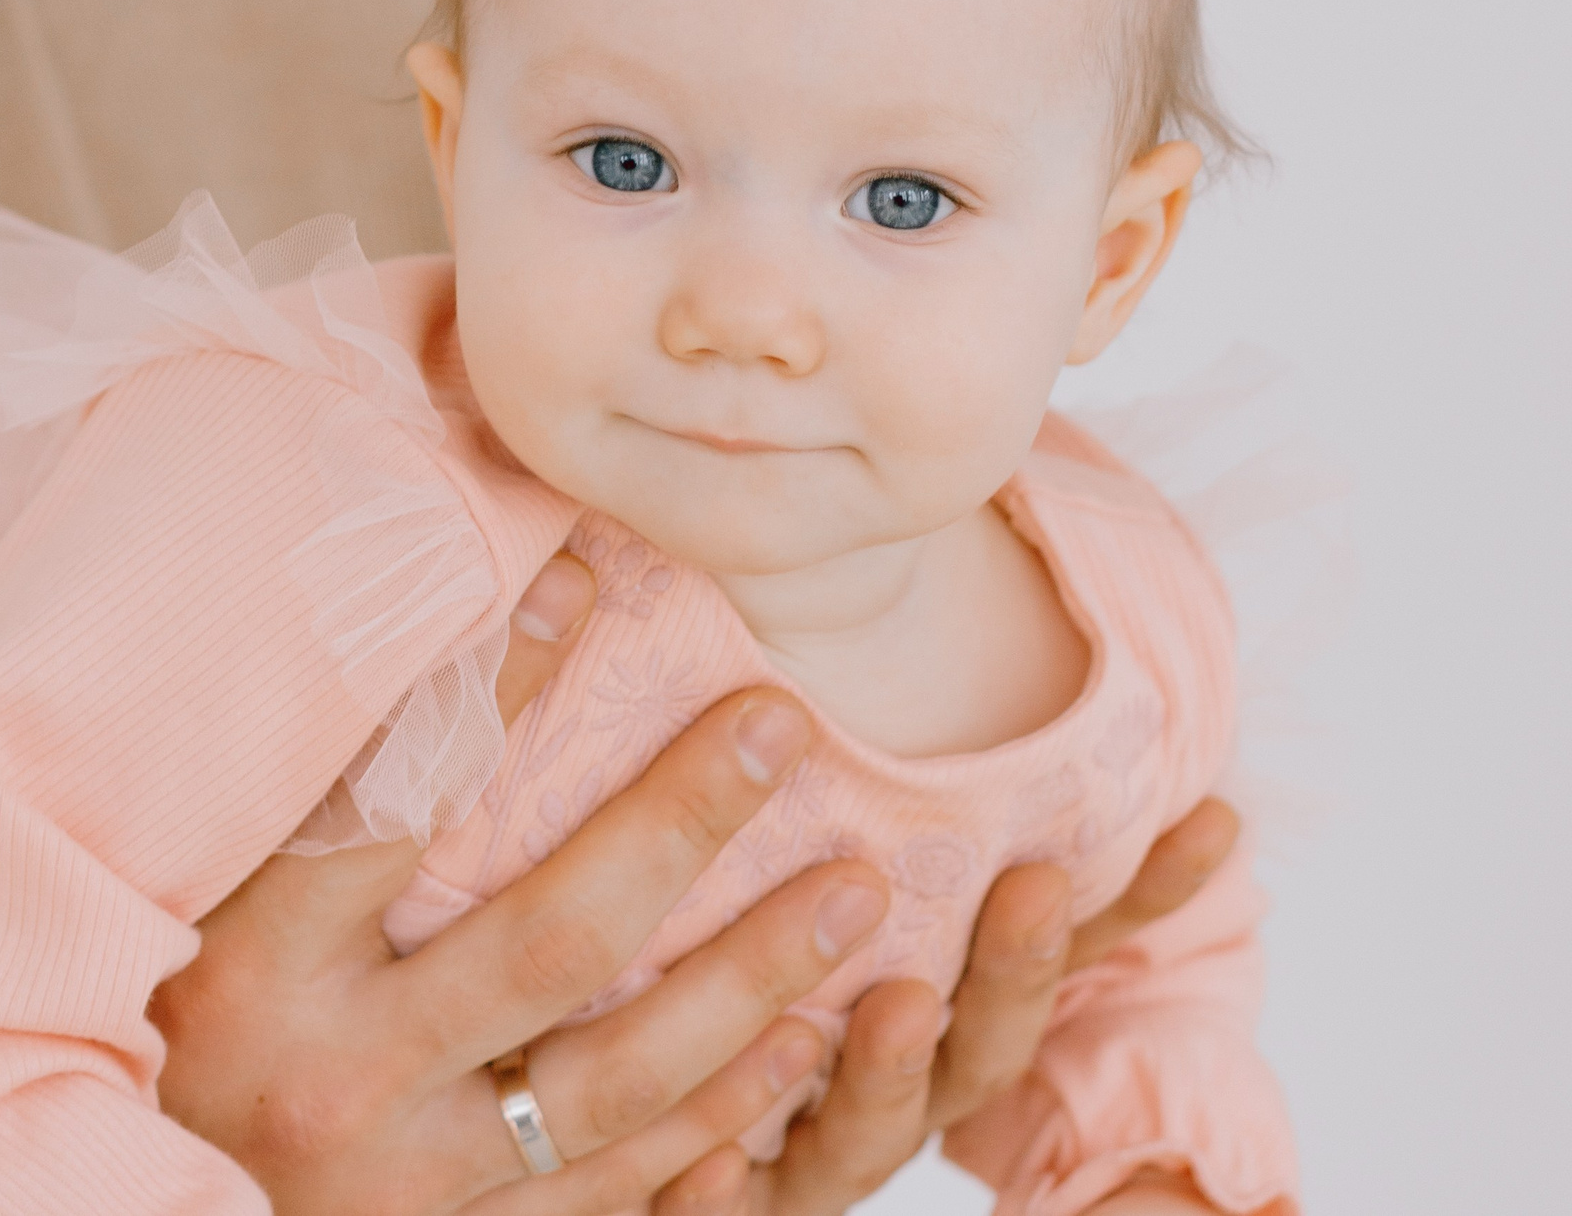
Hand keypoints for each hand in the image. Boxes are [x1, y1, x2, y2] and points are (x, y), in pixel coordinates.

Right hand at [153, 555, 887, 1214]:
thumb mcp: (175, 912)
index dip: (498, 686)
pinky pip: (619, 1189)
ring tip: (856, 888)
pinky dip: (722, 1116)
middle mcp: (333, 1081)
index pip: (395, 803)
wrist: (115, 1212)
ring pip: (619, 1079)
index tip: (585, 575)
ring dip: (751, 978)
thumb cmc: (149, 1028)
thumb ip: (278, 798)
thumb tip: (389, 606)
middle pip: (552, 940)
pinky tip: (801, 1040)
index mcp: (249, 971)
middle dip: (684, 824)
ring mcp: (408, 1184)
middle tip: (784, 722)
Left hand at [651, 801, 1243, 1214]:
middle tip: (1034, 884)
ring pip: (869, 1126)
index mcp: (936, 1004)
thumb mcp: (780, 865)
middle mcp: (892, 1083)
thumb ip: (842, 788)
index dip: (1140, 897)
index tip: (1215, 820)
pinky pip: (722, 1205)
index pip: (1054, 950)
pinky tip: (702, 1158)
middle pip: (981, 1044)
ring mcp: (812, 1150)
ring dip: (891, 1068)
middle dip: (1015, 967)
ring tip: (899, 1003)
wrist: (610, 1123)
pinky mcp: (722, 1207)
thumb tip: (840, 664)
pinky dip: (719, 1181)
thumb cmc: (708, 969)